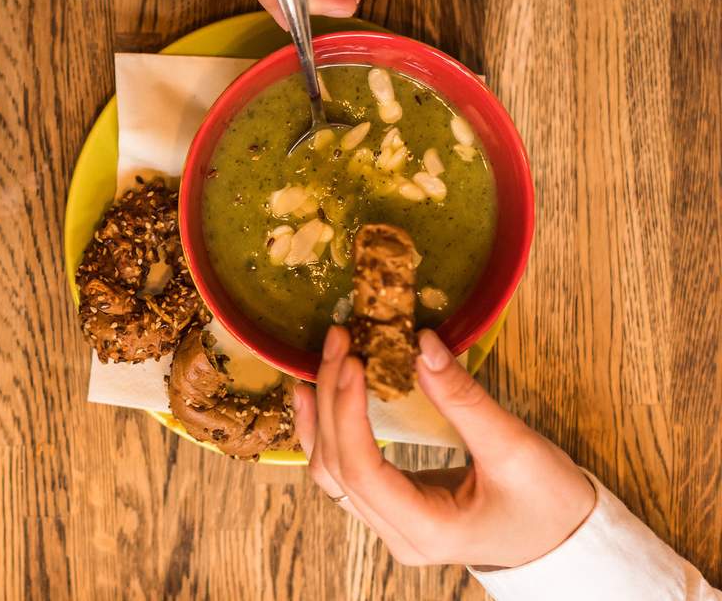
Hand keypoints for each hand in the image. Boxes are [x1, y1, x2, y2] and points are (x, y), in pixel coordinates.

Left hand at [292, 327, 595, 568]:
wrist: (566, 540)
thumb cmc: (550, 503)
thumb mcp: (517, 448)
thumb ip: (464, 400)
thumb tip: (421, 345)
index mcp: (428, 529)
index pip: (362, 470)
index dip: (348, 412)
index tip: (352, 361)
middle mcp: (398, 534)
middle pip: (338, 467)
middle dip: (332, 399)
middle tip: (338, 341)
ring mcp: (390, 524)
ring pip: (332, 472)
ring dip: (323, 414)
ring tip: (316, 366)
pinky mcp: (392, 506)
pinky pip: (343, 472)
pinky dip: (328, 431)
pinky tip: (317, 397)